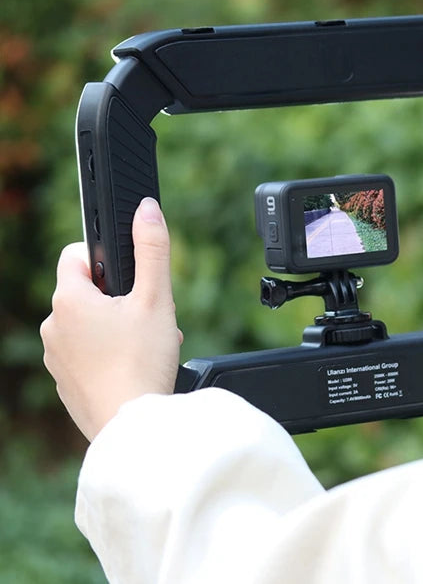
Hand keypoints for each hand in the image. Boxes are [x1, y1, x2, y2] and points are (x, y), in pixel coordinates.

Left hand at [40, 198, 181, 440]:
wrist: (133, 426)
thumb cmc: (143, 361)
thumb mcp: (156, 298)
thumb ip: (152, 248)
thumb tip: (146, 207)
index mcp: (69, 300)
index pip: (75, 255)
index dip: (106, 260)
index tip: (132, 279)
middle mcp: (54, 326)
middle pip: (87, 293)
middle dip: (121, 299)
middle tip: (151, 318)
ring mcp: (56, 357)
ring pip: (89, 325)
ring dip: (118, 327)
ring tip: (148, 346)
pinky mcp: (65, 382)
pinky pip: (87, 354)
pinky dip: (109, 354)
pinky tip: (135, 367)